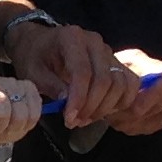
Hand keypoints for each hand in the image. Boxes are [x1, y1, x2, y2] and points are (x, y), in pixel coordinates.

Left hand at [5, 18, 136, 130]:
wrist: (39, 42)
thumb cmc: (33, 56)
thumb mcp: (32, 72)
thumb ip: (50, 85)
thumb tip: (67, 101)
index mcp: (72, 39)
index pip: (83, 72)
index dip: (79, 99)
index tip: (69, 119)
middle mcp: (95, 42)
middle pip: (105, 79)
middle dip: (91, 107)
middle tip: (75, 122)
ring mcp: (108, 51)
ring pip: (120, 83)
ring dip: (106, 107)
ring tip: (85, 119)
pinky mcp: (115, 62)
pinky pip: (130, 82)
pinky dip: (122, 100)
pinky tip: (103, 111)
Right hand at [110, 49, 161, 136]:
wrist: (104, 84)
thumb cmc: (116, 70)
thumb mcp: (127, 61)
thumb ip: (146, 65)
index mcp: (110, 101)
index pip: (138, 101)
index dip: (159, 88)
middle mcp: (120, 119)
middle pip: (155, 109)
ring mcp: (134, 127)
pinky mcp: (146, 128)